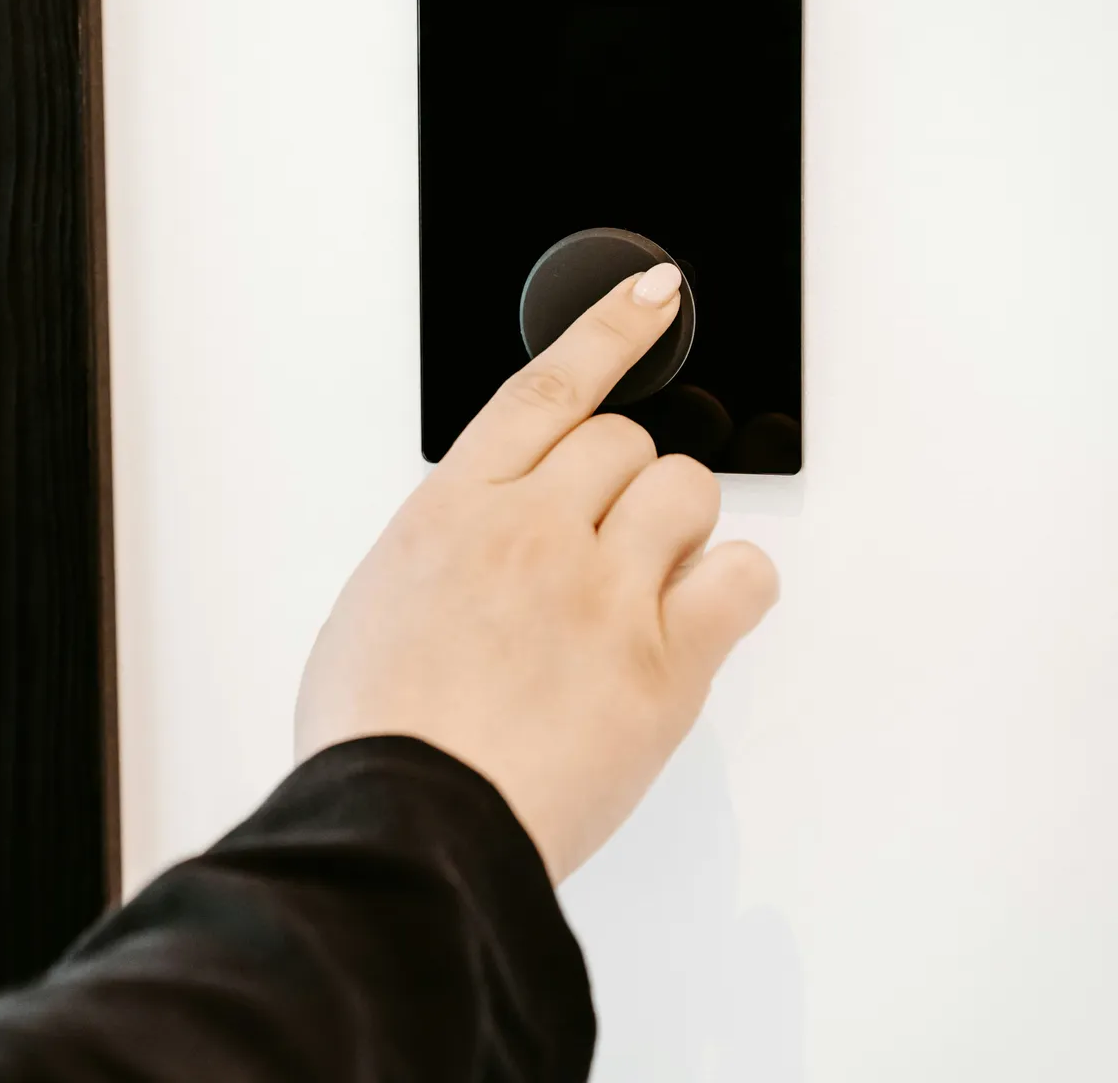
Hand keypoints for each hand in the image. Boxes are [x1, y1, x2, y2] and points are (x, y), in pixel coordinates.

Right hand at [294, 264, 778, 881]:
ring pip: (685, 492)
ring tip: (640, 589)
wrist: (408, 825)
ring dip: (672, 530)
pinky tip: (696, 616)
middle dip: (623, 486)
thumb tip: (486, 542)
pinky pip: (743, 577)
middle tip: (606, 547)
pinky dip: (730, 587)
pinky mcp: (664, 664)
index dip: (607, 329)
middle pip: (627, 443)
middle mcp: (531, 531)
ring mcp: (603, 592)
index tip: (651, 293)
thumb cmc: (377, 736)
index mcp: (452, 511)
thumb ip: (445, 551)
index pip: (548, 388)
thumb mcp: (375, 607)